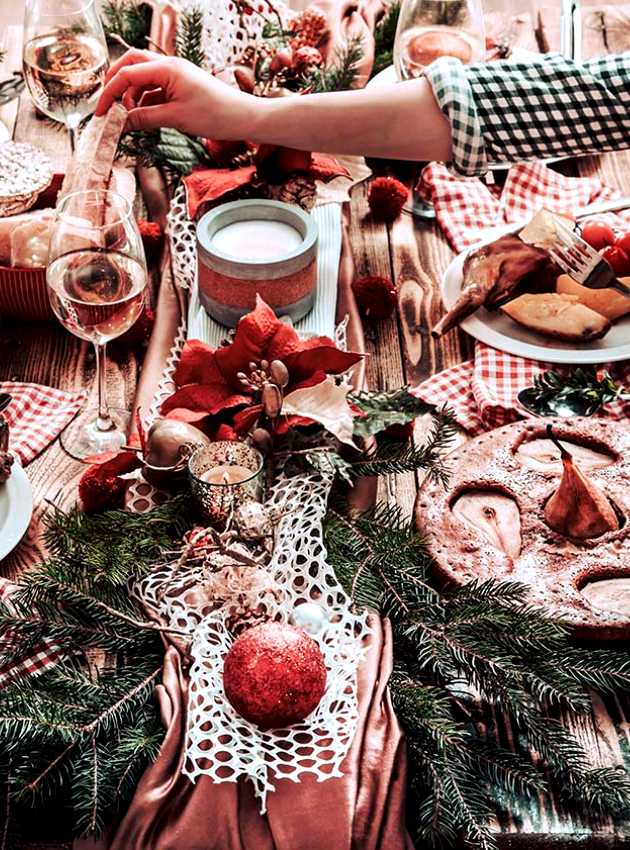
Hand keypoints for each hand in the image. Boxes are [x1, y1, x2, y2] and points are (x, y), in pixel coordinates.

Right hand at [95, 50, 256, 137]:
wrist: (244, 118)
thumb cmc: (215, 115)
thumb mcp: (176, 118)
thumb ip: (145, 118)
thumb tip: (121, 123)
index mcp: (167, 67)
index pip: (127, 73)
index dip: (110, 92)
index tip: (100, 112)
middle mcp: (170, 66)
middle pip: (132, 66)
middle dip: (116, 84)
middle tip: (108, 106)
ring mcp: (176, 76)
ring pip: (144, 79)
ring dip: (132, 96)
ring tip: (129, 119)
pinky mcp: (182, 87)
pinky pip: (156, 90)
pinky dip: (146, 103)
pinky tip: (143, 118)